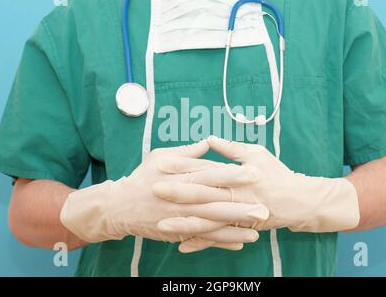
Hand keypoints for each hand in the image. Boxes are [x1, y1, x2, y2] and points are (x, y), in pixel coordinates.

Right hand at [60, 140, 268, 252]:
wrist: (120, 206)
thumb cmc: (142, 177)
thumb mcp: (160, 156)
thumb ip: (186, 151)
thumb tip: (207, 142)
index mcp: (181, 176)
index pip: (212, 174)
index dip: (235, 174)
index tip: (256, 172)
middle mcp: (182, 198)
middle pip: (215, 202)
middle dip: (241, 206)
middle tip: (264, 208)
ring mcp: (180, 218)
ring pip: (211, 224)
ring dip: (234, 228)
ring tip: (257, 231)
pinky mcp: (178, 232)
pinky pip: (202, 238)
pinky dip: (220, 242)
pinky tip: (238, 243)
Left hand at [154, 136, 359, 237]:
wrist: (298, 201)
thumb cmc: (276, 173)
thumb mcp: (256, 153)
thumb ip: (231, 149)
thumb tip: (209, 139)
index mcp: (235, 174)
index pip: (204, 168)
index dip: (182, 165)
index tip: (162, 163)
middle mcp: (233, 195)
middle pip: (201, 194)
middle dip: (177, 192)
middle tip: (154, 190)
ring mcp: (236, 214)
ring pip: (206, 220)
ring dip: (183, 223)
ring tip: (160, 224)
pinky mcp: (239, 228)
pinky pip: (217, 237)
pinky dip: (200, 242)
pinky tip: (182, 246)